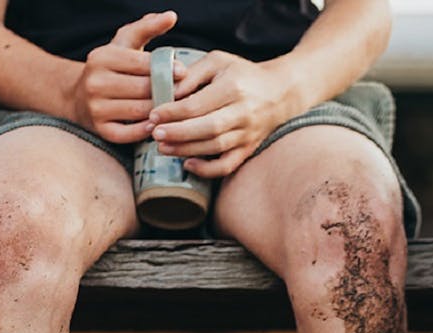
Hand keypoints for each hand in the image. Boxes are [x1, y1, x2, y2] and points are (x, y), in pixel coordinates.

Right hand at [70, 11, 179, 142]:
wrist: (79, 96)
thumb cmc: (112, 67)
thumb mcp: (125, 43)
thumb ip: (147, 27)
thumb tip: (171, 16)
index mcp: (102, 58)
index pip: (142, 63)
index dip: (167, 68)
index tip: (183, 72)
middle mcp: (95, 82)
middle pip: (143, 89)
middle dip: (165, 91)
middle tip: (181, 93)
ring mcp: (95, 108)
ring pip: (139, 110)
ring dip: (159, 110)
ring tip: (173, 107)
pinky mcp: (99, 129)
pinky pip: (128, 134)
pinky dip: (144, 130)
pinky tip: (155, 123)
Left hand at [148, 50, 297, 178]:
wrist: (279, 91)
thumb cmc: (241, 74)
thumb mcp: (218, 62)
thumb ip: (191, 74)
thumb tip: (168, 93)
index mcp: (234, 87)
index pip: (198, 104)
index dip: (173, 112)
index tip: (153, 114)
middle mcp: (243, 112)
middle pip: (208, 128)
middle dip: (178, 133)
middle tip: (155, 134)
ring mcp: (247, 133)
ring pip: (215, 147)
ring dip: (185, 150)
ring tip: (162, 148)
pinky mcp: (248, 149)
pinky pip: (228, 165)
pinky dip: (207, 170)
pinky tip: (188, 164)